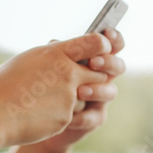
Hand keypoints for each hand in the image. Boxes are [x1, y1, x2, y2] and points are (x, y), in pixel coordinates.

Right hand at [0, 33, 112, 151]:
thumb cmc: (0, 86)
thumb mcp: (27, 60)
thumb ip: (51, 57)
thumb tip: (63, 54)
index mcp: (57, 53)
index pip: (96, 42)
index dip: (102, 47)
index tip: (98, 53)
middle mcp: (68, 73)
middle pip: (100, 74)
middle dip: (91, 80)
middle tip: (75, 83)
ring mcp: (69, 97)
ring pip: (84, 98)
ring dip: (72, 101)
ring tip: (43, 102)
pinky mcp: (66, 118)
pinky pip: (70, 116)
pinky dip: (57, 116)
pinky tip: (37, 115)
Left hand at [32, 28, 125, 152]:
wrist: (34, 116)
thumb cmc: (42, 83)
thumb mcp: (47, 65)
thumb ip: (56, 53)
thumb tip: (54, 42)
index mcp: (94, 58)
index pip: (111, 45)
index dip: (114, 39)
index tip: (108, 34)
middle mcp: (101, 77)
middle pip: (118, 66)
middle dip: (109, 63)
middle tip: (93, 63)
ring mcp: (100, 98)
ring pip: (111, 92)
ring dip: (97, 90)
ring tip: (79, 91)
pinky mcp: (93, 119)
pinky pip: (95, 117)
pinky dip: (83, 116)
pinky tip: (70, 116)